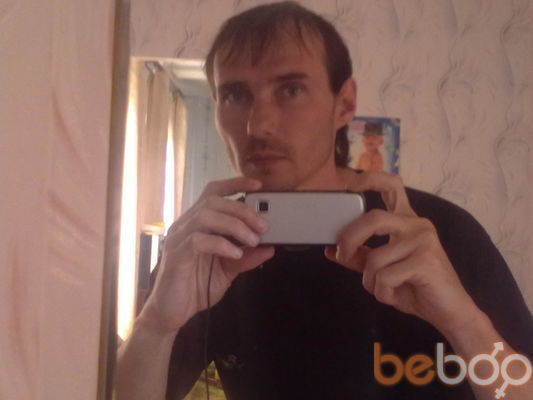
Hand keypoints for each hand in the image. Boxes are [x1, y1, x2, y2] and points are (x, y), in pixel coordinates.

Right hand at [138, 177, 273, 333]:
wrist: (171, 313)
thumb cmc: (196, 287)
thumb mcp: (228, 270)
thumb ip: (246, 257)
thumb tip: (269, 247)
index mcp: (197, 224)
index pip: (213, 193)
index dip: (234, 184)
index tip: (257, 185)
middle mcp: (186, 225)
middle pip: (213, 201)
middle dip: (242, 210)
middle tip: (263, 225)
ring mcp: (178, 238)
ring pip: (206, 215)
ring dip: (234, 225)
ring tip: (252, 240)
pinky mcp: (176, 254)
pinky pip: (198, 239)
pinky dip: (221, 244)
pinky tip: (235, 254)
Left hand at [325, 171, 481, 335]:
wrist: (449, 312)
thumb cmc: (415, 288)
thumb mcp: (382, 271)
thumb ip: (360, 257)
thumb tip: (331, 250)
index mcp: (406, 221)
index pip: (392, 186)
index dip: (370, 179)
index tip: (351, 184)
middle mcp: (416, 224)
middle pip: (373, 218)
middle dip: (350, 238)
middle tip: (343, 255)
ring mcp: (423, 240)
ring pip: (375, 258)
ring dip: (370, 282)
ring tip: (384, 290)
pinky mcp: (426, 260)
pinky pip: (385, 276)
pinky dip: (382, 293)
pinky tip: (394, 296)